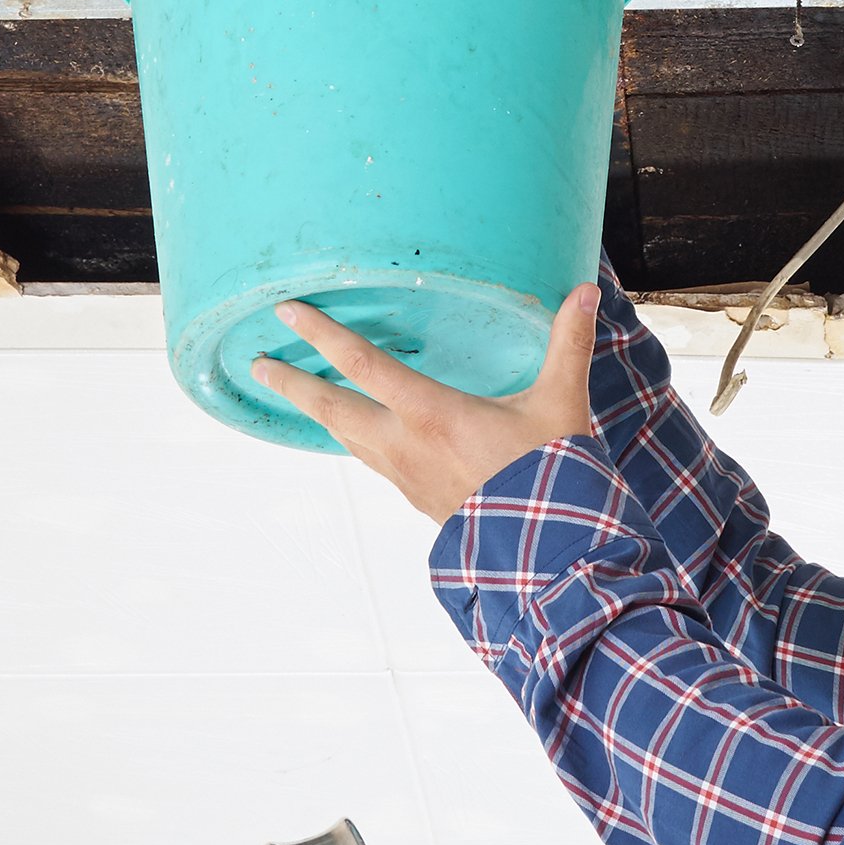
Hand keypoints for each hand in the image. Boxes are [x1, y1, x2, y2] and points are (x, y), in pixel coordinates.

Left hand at [255, 285, 600, 520]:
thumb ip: (568, 343)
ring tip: (294, 393)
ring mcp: (405, 476)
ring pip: (346, 437)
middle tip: (257, 363)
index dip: (322, 334)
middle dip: (292, 384)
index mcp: (430, 413)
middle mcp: (405, 444)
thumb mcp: (561, 402)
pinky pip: (370, 459)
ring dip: (316, 412)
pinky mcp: (415, 497)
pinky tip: (355, 433)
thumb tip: (586, 291)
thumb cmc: (551, 475)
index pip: (362, 364)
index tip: (287, 312)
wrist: (547, 553)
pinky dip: (351, 437)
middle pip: (332, 408)